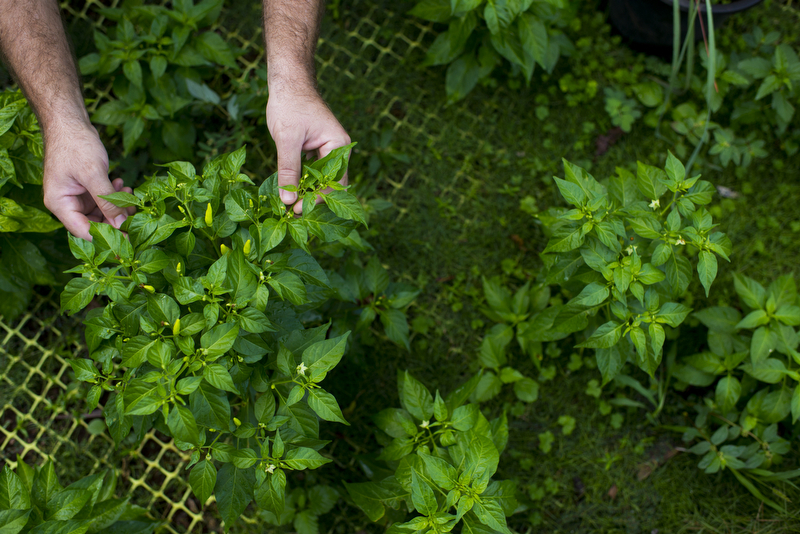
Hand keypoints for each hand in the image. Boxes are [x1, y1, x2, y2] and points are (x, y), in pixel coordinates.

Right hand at [42, 121, 132, 239]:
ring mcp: (75, 196)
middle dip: (116, 220)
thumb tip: (120, 225)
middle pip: (93, 224)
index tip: (129, 238)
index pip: (84, 231)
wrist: (69, 122)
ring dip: (117, 206)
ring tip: (130, 193)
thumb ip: (107, 201)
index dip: (107, 237)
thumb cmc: (75, 144)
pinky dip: (114, 195)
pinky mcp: (84, 188)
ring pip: (100, 213)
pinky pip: (102, 200)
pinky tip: (123, 185)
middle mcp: (65, 203)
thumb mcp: (93, 174)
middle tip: (135, 212)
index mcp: (60, 204)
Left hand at [266, 88, 349, 214]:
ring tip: (288, 205)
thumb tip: (287, 200)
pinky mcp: (316, 149)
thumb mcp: (286, 139)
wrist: (287, 82)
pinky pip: (311, 170)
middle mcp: (338, 149)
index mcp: (339, 145)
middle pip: (329, 183)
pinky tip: (288, 189)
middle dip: (312, 198)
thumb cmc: (290, 104)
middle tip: (291, 213)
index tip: (296, 210)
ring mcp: (327, 149)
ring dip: (306, 191)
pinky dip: (301, 180)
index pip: (333, 182)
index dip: (316, 199)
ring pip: (319, 178)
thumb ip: (288, 170)